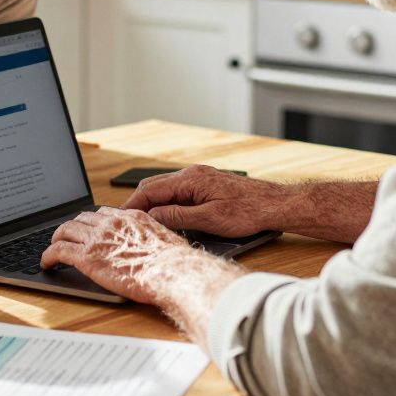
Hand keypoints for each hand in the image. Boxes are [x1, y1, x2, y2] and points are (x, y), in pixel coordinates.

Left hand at [39, 207, 197, 305]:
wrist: (171, 272)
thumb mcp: (166, 241)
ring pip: (65, 230)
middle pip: (82, 219)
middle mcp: (111, 223)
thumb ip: (152, 239)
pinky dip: (48, 256)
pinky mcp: (86, 257)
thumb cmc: (174, 263)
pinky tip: (46, 264)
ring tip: (54, 247)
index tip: (90, 228)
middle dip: (73, 227)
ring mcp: (97, 239)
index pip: (104, 212)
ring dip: (57, 238)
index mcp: (130, 217)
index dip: (93, 221)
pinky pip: (59, 251)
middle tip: (68, 237)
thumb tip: (155, 249)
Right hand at [120, 164, 291, 236]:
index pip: (151, 190)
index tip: (121, 218)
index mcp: (191, 179)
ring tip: (140, 221)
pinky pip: (177, 191)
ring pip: (164, 188)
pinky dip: (164, 202)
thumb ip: (179, 216)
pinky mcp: (205, 185)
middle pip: (154, 186)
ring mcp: (199, 178)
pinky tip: (162, 215)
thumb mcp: (210, 219)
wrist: (274, 205)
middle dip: (137, 203)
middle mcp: (192, 174)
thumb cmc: (248, 212)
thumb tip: (154, 215)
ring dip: (150, 203)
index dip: (133, 204)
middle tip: (125, 221)